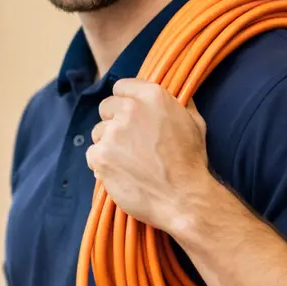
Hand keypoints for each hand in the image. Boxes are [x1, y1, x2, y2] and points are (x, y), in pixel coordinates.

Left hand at [86, 78, 211, 231]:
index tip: (128, 114)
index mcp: (153, 96)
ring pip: (98, 133)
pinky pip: (92, 155)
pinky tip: (120, 173)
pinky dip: (102, 164)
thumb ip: (179, 104)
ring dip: (108, 144)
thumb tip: (174, 94)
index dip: (124, 101)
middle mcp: (129, 110)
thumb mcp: (194, 123)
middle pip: (106, 107)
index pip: (121, 86)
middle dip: (113, 122)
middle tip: (129, 142)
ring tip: (128, 162)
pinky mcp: (101, 156)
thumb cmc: (191, 163)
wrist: (182, 198)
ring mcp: (112, 133)